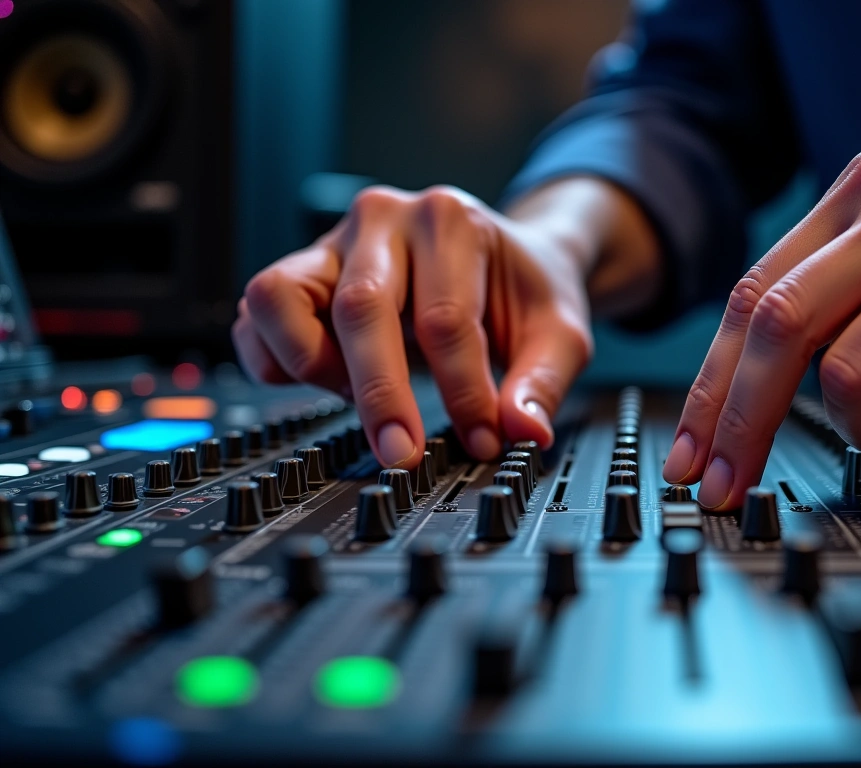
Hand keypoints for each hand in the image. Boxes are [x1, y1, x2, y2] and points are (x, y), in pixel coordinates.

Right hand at [234, 184, 598, 466]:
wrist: (504, 253)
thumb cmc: (522, 289)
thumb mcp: (559, 330)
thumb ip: (543, 382)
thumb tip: (524, 433)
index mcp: (450, 220)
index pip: (444, 319)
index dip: (463, 393)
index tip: (483, 441)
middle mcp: (383, 220)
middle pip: (361, 308)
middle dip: (381, 395)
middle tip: (402, 454)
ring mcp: (332, 243)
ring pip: (280, 295)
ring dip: (310, 362)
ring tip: (353, 394)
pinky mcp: (300, 273)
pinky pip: (256, 314)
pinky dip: (274, 357)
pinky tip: (324, 382)